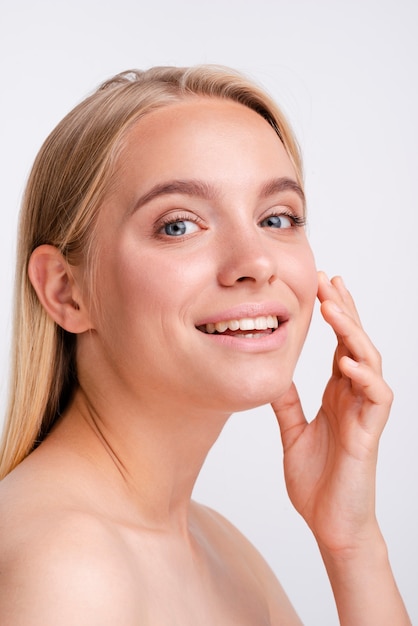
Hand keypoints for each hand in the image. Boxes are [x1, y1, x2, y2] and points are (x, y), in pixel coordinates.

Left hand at [271, 271, 392, 554]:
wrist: (331, 524)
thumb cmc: (317, 481)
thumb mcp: (294, 432)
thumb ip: (288, 403)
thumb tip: (273, 376)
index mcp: (336, 394)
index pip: (339, 345)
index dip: (333, 315)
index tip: (319, 286)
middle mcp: (353, 397)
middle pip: (354, 344)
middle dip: (344, 311)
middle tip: (329, 281)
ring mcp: (363, 413)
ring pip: (369, 362)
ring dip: (353, 334)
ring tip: (335, 309)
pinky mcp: (369, 434)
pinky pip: (376, 398)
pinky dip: (364, 378)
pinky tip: (348, 362)